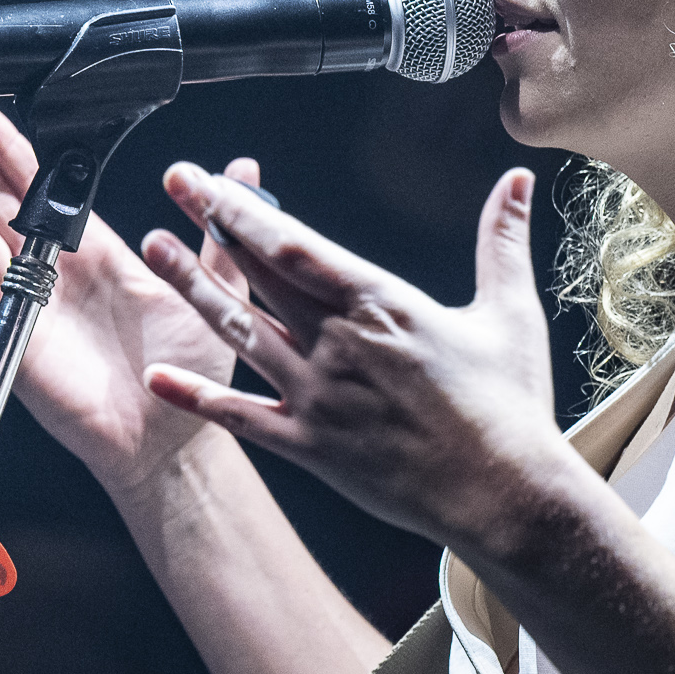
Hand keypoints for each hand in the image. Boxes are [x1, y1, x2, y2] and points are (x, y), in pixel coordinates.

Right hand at [0, 94, 262, 492]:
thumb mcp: (209, 287)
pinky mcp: (13, 342)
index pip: (39, 187)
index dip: (8, 147)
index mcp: (91, 252)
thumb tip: (242, 171)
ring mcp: (26, 305)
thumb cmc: (185, 368)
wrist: (168, 436)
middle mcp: (51, 273)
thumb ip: (218, 230)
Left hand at [135, 162, 574, 554]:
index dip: (247, 208)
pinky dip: (198, 397)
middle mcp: (340, 344)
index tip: (213, 178)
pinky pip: (242, 416)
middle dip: (211, 225)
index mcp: (383, 305)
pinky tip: (158, 378)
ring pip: (240, 332)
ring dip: (193, 289)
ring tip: (155, 250)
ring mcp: (320, 396)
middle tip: (174, 184)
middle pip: (260, 274)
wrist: (502, 495)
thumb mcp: (510, 314)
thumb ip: (503, 241)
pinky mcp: (311, 447)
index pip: (296, 245)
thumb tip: (519, 184)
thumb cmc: (508, 410)